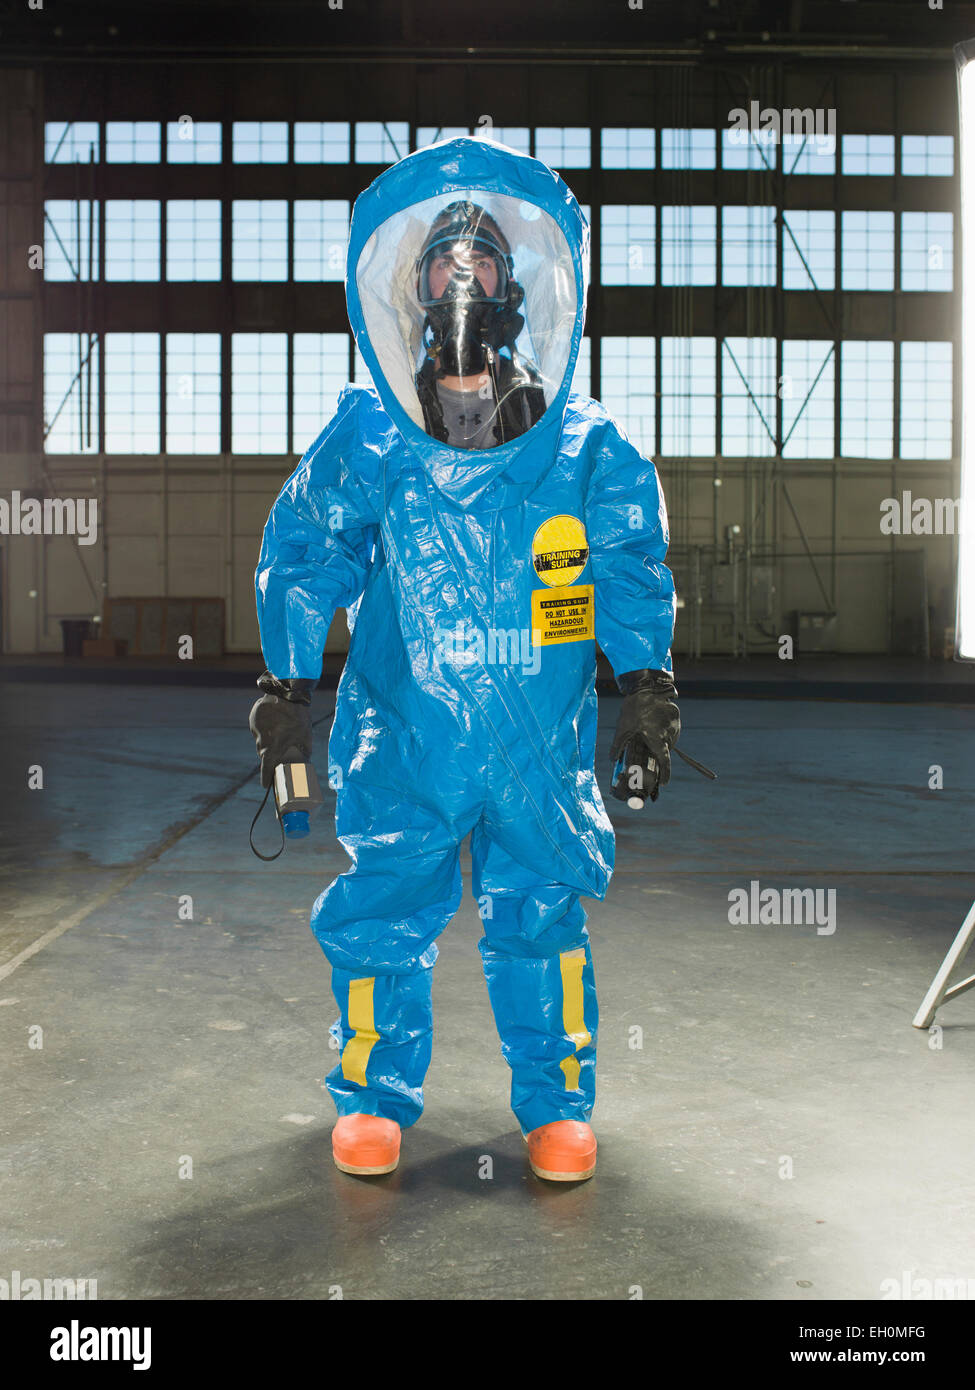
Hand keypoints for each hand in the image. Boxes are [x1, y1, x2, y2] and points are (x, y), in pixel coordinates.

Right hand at [248, 672, 314, 789]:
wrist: (288, 694)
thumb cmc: (299, 718)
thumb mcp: (305, 738)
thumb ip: (303, 753)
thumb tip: (306, 765)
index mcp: (273, 749)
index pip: (266, 769)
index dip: (266, 778)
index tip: (266, 785)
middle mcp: (262, 741)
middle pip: (264, 754)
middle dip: (270, 754)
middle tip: (280, 748)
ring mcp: (256, 730)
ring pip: (261, 740)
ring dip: (268, 738)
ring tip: (279, 730)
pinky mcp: (253, 719)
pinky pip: (258, 728)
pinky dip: (264, 727)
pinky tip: (274, 721)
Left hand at [609, 669, 679, 802]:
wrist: (648, 687)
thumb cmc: (635, 708)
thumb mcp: (623, 727)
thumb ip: (618, 745)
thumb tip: (612, 760)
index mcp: (658, 740)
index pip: (664, 762)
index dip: (664, 775)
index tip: (663, 784)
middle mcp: (669, 735)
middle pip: (664, 751)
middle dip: (656, 754)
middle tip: (646, 753)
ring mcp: (675, 726)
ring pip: (668, 740)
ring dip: (659, 741)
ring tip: (646, 733)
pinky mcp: (676, 718)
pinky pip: (671, 730)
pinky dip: (663, 731)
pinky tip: (653, 724)